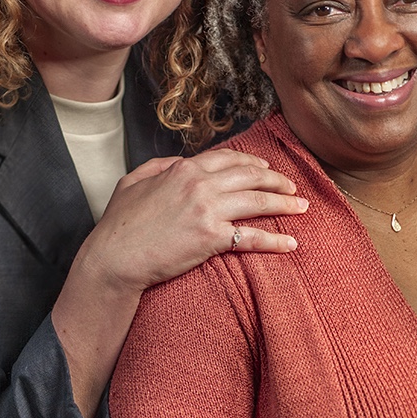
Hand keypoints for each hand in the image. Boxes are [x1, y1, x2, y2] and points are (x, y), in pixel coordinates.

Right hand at [79, 150, 306, 294]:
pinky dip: (275, 240)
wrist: (114, 257)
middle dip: (277, 181)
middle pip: (251, 176)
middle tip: (293, 188)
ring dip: (285, 204)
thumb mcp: (132, 183)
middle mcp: (199, 184)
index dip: (252, 163)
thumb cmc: (119, 225)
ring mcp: (208, 210)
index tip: (266, 170)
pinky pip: (252, 237)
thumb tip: (175, 163)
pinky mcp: (211, 238)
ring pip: (258, 201)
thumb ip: (157, 167)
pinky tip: (291, 243)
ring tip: (302, 208)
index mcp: (183, 169)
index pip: (228, 159)